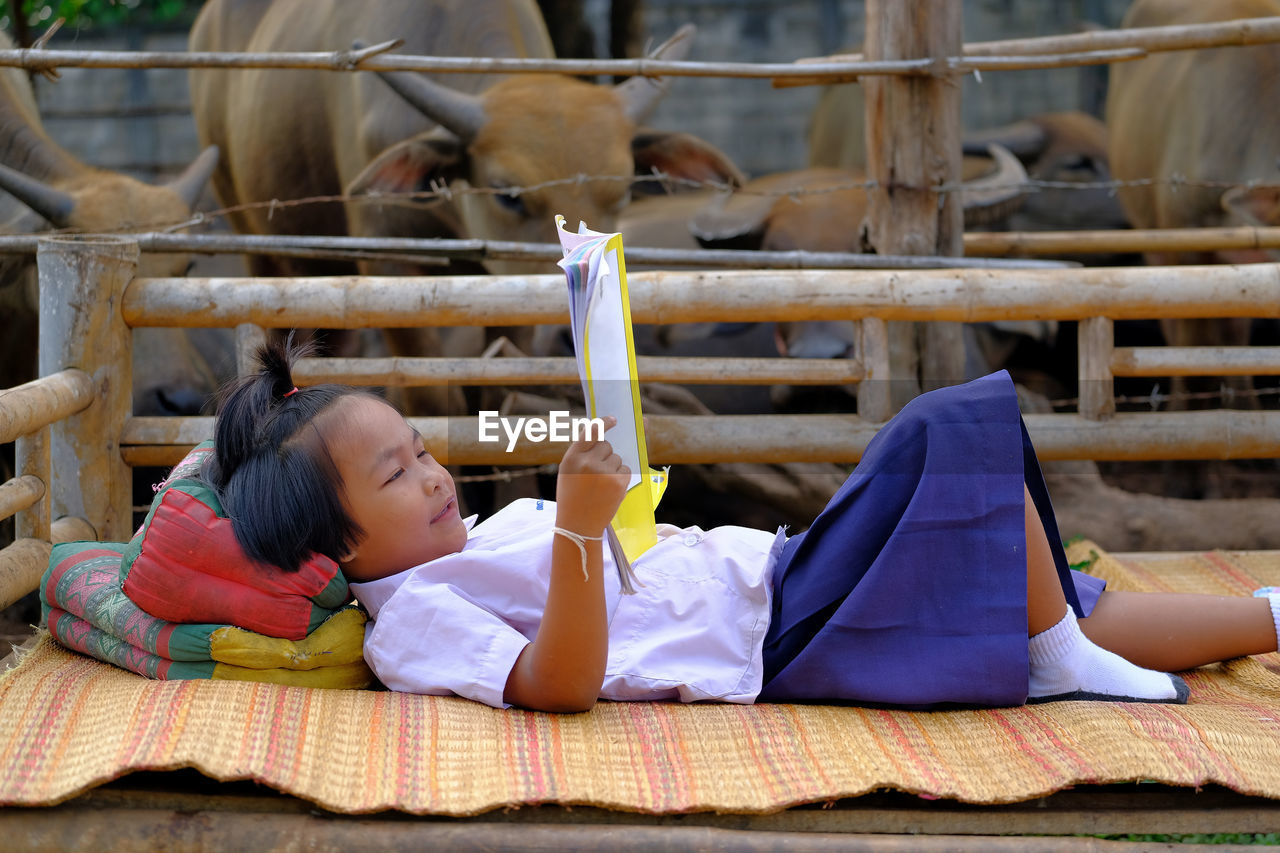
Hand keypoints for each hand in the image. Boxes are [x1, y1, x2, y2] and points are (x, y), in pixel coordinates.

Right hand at [555, 415, 629, 536]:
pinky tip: (610, 489)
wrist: (578, 526)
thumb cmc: (572, 498)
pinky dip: (621, 477)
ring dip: (612, 467)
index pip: (591, 432)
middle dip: (604, 455)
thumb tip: (604, 437)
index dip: (604, 423)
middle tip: (596, 472)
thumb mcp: (568, 473)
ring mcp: (604, 473)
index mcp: (572, 458)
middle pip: (606, 445)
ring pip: (617, 458)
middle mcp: (588, 463)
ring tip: (600, 485)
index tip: (614, 419)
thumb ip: (582, 454)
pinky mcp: (618, 483)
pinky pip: (625, 469)